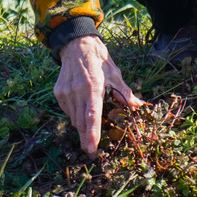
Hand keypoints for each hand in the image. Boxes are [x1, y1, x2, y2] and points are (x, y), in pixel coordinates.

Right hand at [55, 35, 145, 157]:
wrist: (77, 45)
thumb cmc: (99, 59)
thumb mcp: (115, 74)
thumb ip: (125, 93)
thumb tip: (138, 105)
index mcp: (93, 86)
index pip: (92, 114)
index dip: (92, 132)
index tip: (92, 147)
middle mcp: (77, 91)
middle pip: (81, 121)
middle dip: (86, 137)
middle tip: (91, 151)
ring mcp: (66, 92)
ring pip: (73, 118)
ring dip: (81, 126)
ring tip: (88, 130)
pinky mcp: (58, 92)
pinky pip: (67, 110)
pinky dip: (75, 114)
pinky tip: (81, 108)